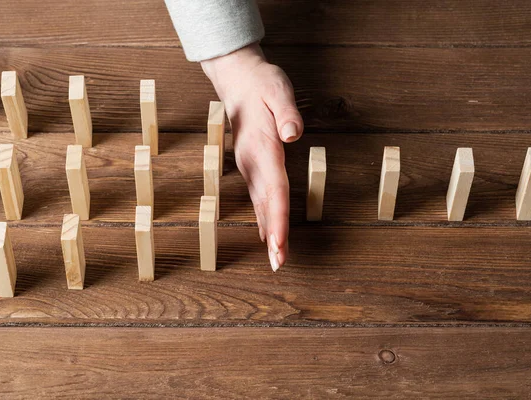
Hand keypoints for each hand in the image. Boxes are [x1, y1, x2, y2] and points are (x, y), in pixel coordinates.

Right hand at [201, 43, 303, 270]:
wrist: (238, 81)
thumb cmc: (263, 85)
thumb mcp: (278, 89)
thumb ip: (287, 112)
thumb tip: (293, 134)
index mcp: (262, 147)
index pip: (274, 188)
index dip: (276, 217)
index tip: (279, 242)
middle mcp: (252, 162)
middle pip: (265, 204)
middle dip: (272, 236)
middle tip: (279, 264)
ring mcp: (249, 166)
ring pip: (260, 204)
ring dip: (268, 233)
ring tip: (276, 258)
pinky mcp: (251, 166)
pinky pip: (259, 198)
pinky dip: (264, 218)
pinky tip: (267, 234)